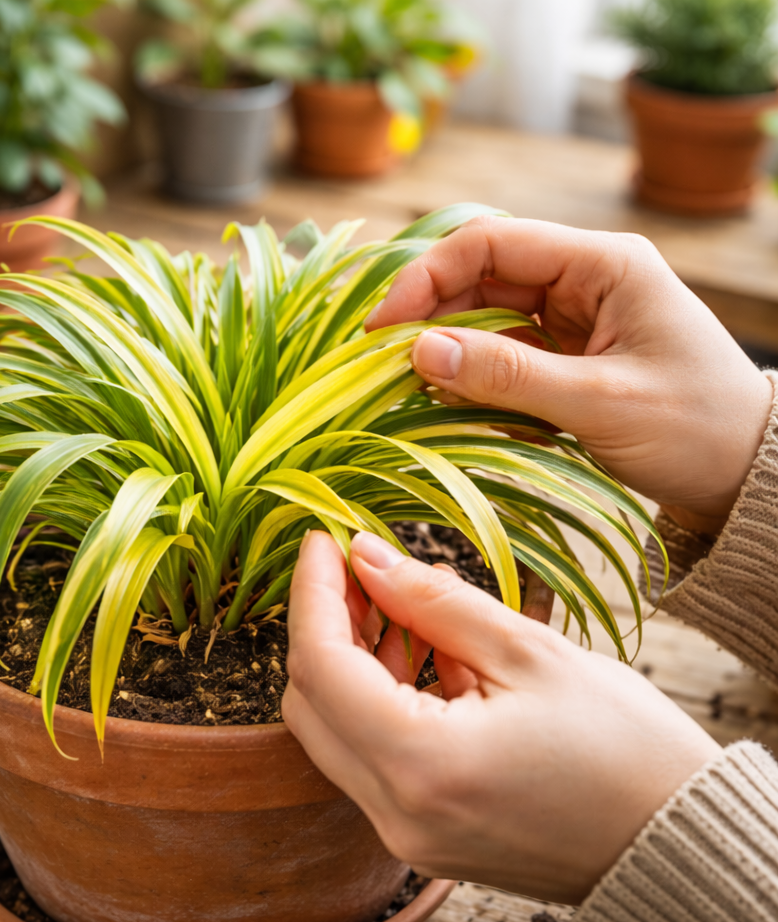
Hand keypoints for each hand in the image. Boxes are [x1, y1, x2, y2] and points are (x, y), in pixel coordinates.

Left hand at [283, 530, 721, 903]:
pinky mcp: (423, 832)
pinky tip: (425, 650)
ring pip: (337, 729)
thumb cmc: (626, 750)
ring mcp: (405, 830)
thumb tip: (367, 557)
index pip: (320, 664)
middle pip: (311, 701)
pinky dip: (383, 699)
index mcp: (421, 765)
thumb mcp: (529, 652)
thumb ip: (434, 602)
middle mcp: (396, 811)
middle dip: (325, 624)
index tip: (323, 538)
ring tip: (402, 602)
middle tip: (361, 568)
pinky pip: (374, 756)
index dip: (313, 591)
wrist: (676, 845)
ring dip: (354, 659)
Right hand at [366, 216, 773, 533]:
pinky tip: (449, 405)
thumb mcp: (598, 402)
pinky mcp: (565, 360)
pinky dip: (471, 380)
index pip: (492, 243)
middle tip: (383, 364)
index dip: (427, 277)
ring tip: (410, 389)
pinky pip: (501, 358)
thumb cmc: (694, 428)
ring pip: (484, 320)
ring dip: (446, 351)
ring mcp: (572, 321)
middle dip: (429, 317)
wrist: (743, 475)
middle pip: (480, 278)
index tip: (383, 327)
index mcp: (602, 264)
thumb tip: (419, 353)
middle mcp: (582, 281)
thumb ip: (507, 376)